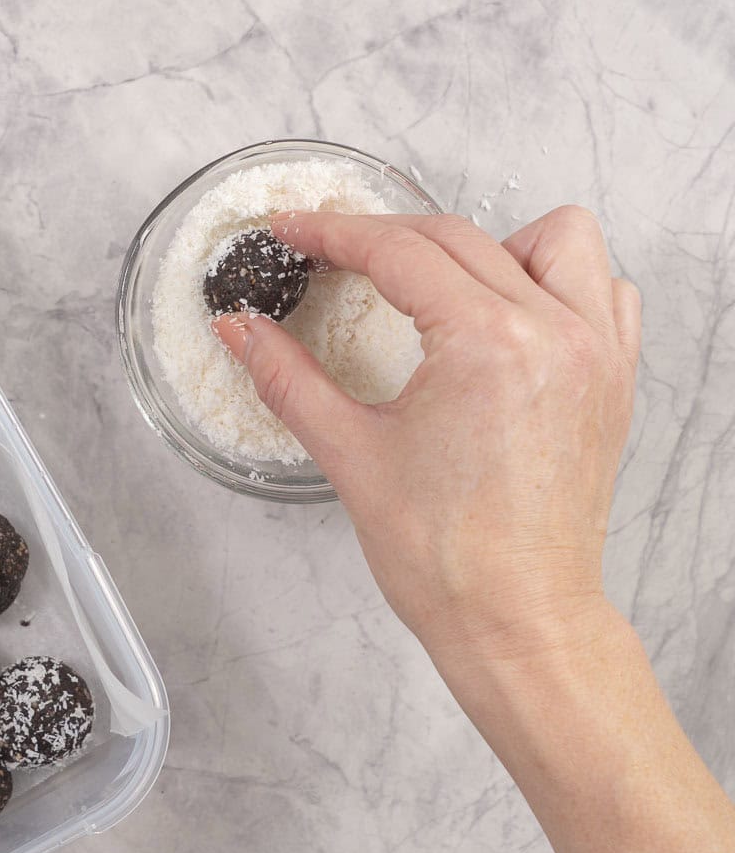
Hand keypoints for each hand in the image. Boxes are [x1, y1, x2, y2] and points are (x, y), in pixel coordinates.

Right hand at [213, 206, 640, 666]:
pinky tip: (508, 312)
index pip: (399, 252)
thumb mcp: (350, 454)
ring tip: (436, 283)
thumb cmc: (447, 558)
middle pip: (458, 235)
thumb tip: (240, 329)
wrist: (517, 622)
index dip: (332, 232)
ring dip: (488, 243)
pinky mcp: (612, 380)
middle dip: (384, 235)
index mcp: (488, 345)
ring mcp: (596, 353)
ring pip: (556, 239)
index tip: (293, 229)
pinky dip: (555, 281)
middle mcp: (555, 333)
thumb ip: (287, 377)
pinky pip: (604, 289)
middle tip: (329, 252)